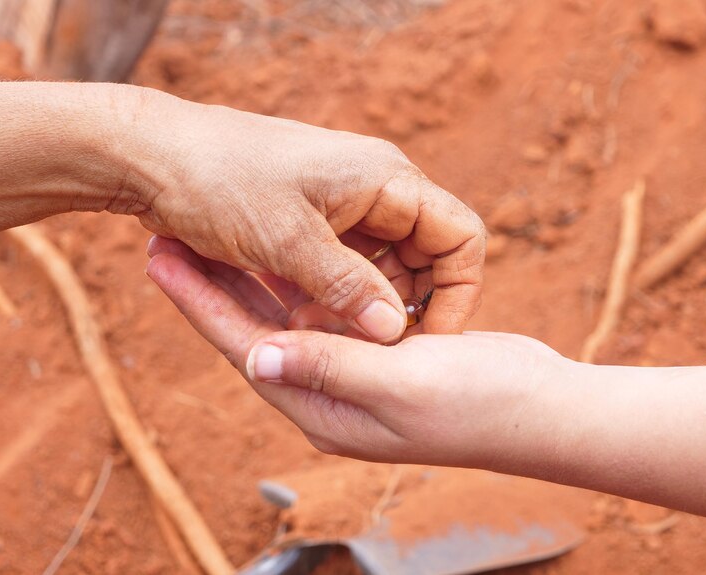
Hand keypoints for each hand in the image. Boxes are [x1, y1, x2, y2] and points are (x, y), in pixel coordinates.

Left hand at [0, 82, 484, 342]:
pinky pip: (339, 262)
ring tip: (314, 331)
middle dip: (396, 305)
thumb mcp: (287, 241)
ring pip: (376, 267)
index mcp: (386, 180)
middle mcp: (375, 187)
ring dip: (354, 304)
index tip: (430, 338)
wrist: (148, 151)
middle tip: (359, 344)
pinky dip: (325, 292)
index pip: (459, 238)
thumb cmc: (218, 181)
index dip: (454, 292)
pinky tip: (295, 314)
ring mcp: (344, 202)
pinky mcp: (314, 218)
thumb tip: (393, 330)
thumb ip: (347, 288)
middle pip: (419, 258)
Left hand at [146, 237, 567, 472]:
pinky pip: (336, 310)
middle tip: (172, 239)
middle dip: (218, 286)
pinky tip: (290, 251)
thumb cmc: (484, 405)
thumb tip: (256, 355)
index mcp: (330, 410)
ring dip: (261, 280)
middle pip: (262, 329)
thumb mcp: (402, 386)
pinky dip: (313, 280)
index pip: (250, 350)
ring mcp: (364, 373)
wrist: (546, 413)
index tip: (160, 262)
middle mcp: (337, 393)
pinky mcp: (389, 354)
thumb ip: (330, 367)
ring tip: (219, 234)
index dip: (202, 305)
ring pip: (299, 316)